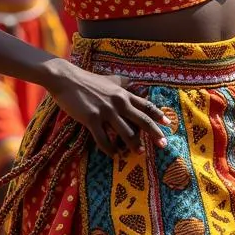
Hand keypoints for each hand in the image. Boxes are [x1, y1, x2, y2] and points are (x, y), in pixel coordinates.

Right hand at [48, 62, 169, 157]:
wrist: (66, 79)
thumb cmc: (88, 79)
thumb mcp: (110, 79)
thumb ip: (122, 83)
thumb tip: (133, 84)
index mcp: (124, 94)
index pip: (146, 105)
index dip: (158, 115)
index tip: (168, 123)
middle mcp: (119, 103)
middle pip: (142, 120)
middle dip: (154, 133)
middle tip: (163, 144)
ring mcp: (106, 111)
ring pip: (126, 133)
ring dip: (134, 145)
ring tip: (139, 153)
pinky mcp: (92, 119)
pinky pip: (104, 139)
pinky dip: (110, 149)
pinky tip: (113, 155)